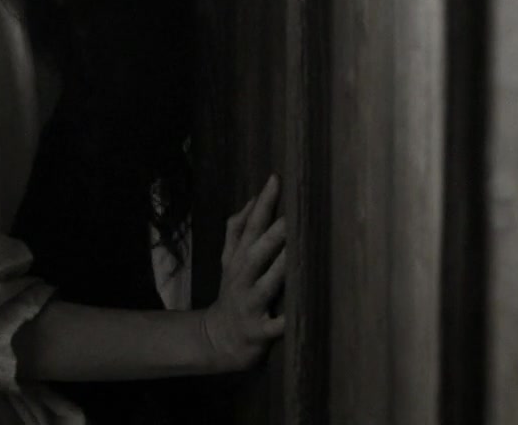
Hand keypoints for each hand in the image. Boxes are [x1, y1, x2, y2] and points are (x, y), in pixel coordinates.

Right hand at [200, 174, 287, 372]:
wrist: (217, 339)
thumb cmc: (232, 293)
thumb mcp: (229, 261)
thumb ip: (237, 230)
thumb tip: (252, 200)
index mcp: (239, 260)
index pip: (250, 226)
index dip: (263, 203)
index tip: (277, 178)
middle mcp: (242, 278)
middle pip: (257, 253)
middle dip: (273, 234)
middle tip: (293, 215)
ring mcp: (250, 305)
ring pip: (266, 285)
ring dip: (280, 270)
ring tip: (296, 254)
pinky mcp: (258, 331)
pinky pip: (274, 326)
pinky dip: (285, 322)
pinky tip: (300, 314)